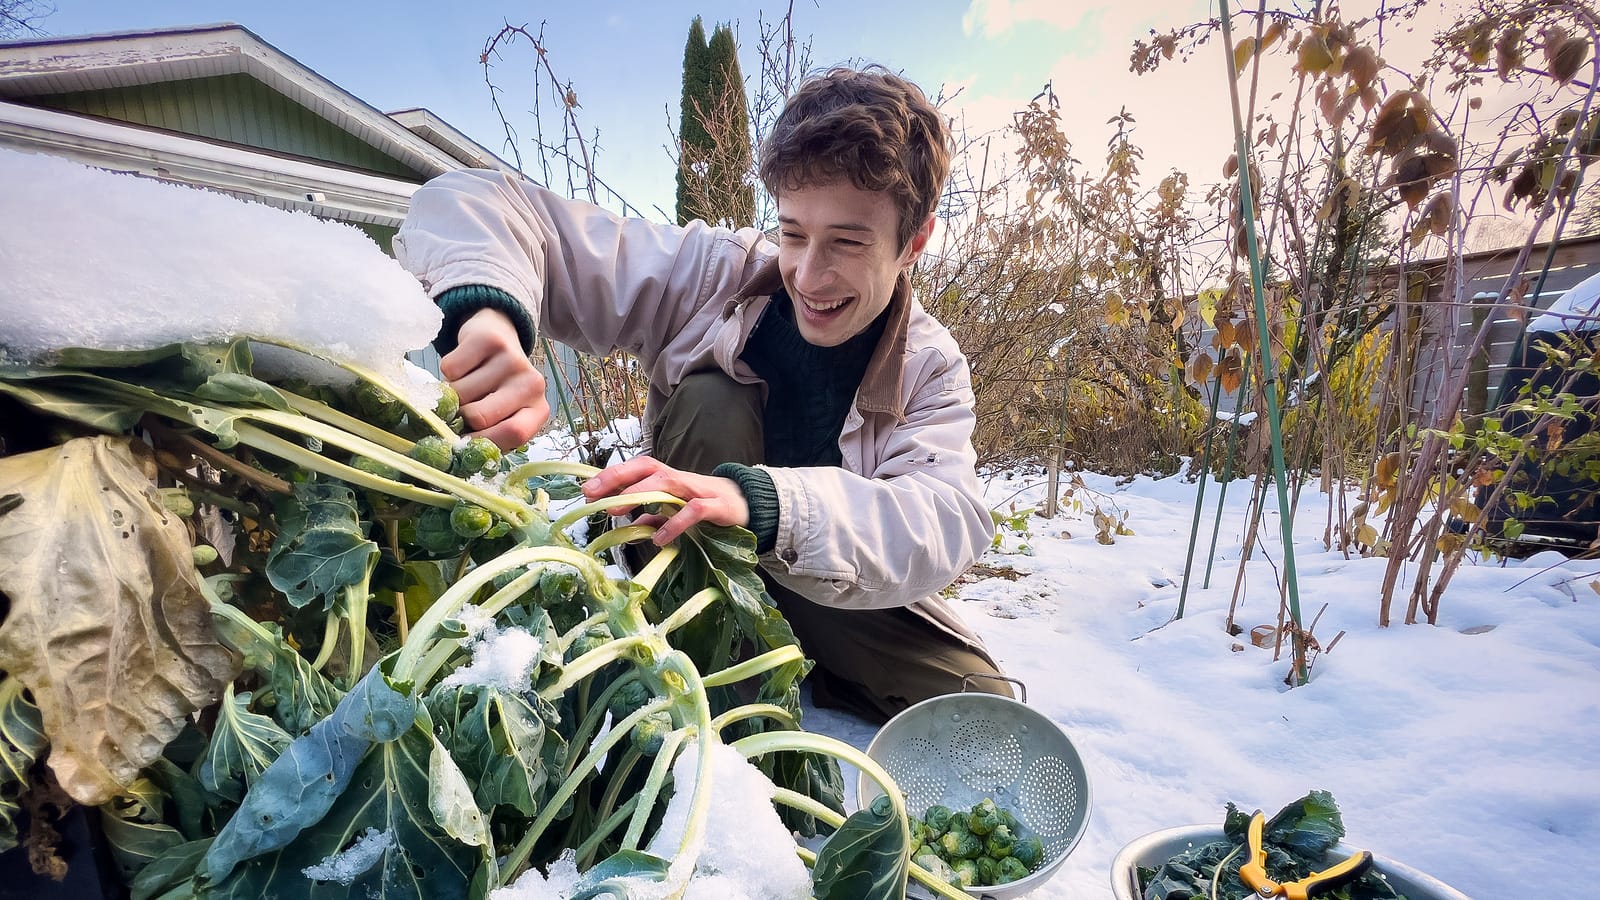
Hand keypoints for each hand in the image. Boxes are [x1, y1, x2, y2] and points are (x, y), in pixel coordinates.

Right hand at [441, 308, 547, 449]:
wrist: (496, 340)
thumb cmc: (496, 390)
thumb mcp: (502, 417)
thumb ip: (489, 435)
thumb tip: (457, 450)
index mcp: (539, 410)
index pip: (513, 434)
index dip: (481, 443)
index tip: (463, 441)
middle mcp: (532, 384)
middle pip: (479, 417)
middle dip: (460, 418)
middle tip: (462, 409)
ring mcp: (513, 360)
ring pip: (459, 393)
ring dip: (452, 395)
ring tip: (466, 386)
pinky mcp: (489, 339)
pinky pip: (450, 368)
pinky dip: (447, 373)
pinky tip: (463, 368)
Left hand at [582, 456, 748, 546]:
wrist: (750, 504)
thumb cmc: (708, 505)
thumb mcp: (677, 511)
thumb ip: (655, 517)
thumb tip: (631, 527)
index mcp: (669, 478)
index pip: (637, 467)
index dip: (612, 475)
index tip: (586, 489)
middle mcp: (681, 478)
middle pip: (647, 467)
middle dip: (617, 477)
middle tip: (591, 494)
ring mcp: (699, 490)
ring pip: (667, 483)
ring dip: (639, 494)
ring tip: (614, 511)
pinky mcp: (717, 506)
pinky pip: (694, 511)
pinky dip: (675, 524)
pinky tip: (659, 539)